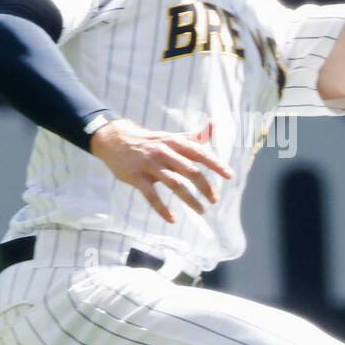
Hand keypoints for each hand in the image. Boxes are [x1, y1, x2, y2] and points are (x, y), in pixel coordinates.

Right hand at [89, 118, 232, 223]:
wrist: (115, 139)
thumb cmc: (148, 141)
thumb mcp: (169, 136)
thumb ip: (191, 136)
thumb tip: (212, 125)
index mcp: (174, 142)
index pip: (199, 153)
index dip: (215, 164)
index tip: (229, 175)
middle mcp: (164, 152)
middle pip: (189, 170)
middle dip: (205, 186)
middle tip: (215, 199)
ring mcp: (150, 165)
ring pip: (174, 184)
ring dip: (190, 199)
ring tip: (202, 211)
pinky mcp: (136, 177)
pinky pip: (151, 196)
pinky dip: (162, 209)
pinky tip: (172, 219)